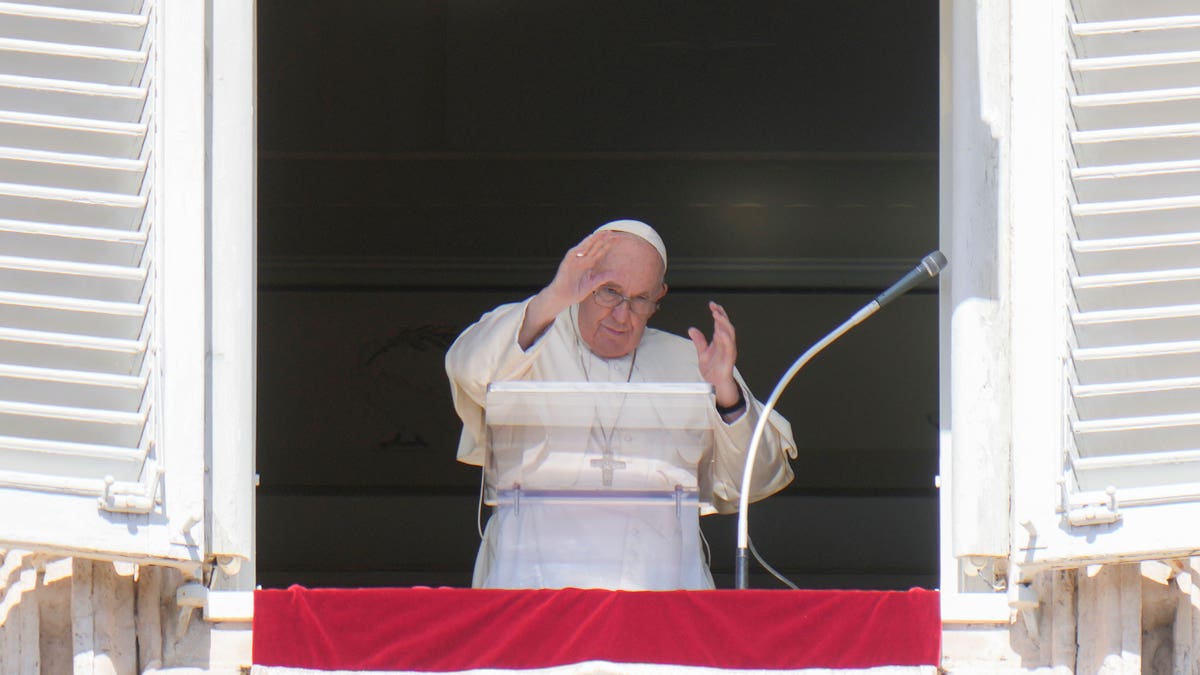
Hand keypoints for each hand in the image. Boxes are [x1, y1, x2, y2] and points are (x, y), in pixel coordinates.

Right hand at [518, 231, 616, 348]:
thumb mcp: (592, 284)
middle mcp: (581, 261)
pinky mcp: (566, 265)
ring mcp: (574, 261)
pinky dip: (577, 251)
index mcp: (588, 264)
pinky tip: (584, 246)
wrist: (562, 298)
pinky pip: (571, 256)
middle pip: (593, 247)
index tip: (616, 239)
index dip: (606, 245)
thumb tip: (614, 274)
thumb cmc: (575, 291)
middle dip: (601, 240)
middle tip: (611, 232)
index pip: (599, 252)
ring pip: (583, 248)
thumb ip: (602, 278)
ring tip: (599, 234)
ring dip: (590, 241)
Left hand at [688, 301, 741, 408]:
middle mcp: (725, 344)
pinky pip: (729, 348)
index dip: (718, 313)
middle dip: (721, 316)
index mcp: (720, 341)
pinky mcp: (729, 359)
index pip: (720, 324)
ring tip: (718, 315)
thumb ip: (699, 341)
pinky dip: (725, 340)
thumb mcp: (702, 353)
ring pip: (729, 334)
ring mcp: (728, 351)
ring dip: (724, 324)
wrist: (715, 384)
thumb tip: (692, 329)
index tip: (712, 305)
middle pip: (726, 326)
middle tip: (715, 308)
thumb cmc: (713, 370)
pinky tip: (720, 333)